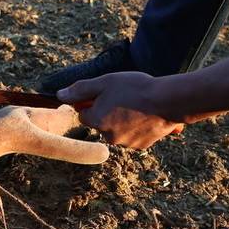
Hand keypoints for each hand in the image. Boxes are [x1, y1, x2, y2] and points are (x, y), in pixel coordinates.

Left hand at [58, 72, 184, 148]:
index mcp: (96, 120)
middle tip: (123, 97)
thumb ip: (80, 90)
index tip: (105, 94)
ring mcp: (125, 143)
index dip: (92, 102)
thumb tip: (59, 95)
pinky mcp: (141, 146)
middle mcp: (108, 136)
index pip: (84, 114)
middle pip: (100, 124)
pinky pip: (133, 136)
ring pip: (117, 130)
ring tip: (137, 105)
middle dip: (107, 112)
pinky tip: (146, 115)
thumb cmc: (135, 88)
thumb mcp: (104, 82)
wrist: (169, 101)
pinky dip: (137, 128)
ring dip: (122, 120)